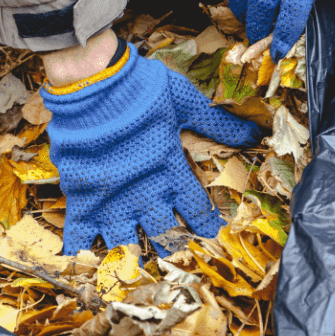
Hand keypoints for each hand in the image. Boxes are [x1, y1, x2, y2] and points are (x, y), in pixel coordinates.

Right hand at [40, 42, 260, 255]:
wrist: (91, 80)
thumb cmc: (140, 87)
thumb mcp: (185, 101)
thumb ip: (217, 123)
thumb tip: (255, 134)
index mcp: (171, 171)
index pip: (197, 211)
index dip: (206, 224)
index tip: (210, 230)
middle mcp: (144, 192)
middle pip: (164, 234)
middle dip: (172, 240)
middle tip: (172, 240)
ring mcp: (111, 198)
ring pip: (125, 244)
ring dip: (132, 251)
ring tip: (134, 256)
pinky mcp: (80, 196)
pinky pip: (79, 234)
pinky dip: (82, 248)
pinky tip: (87, 255)